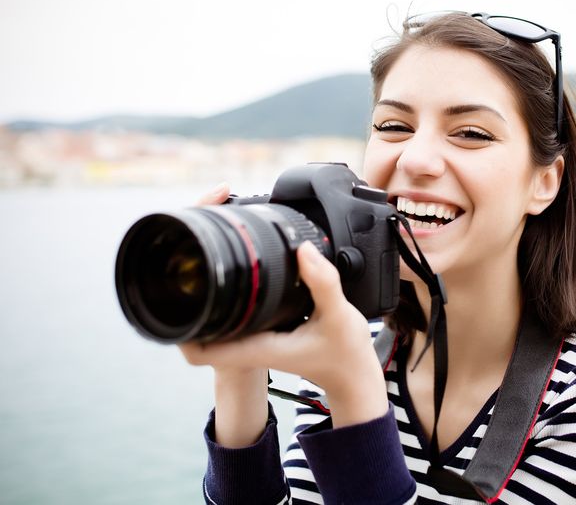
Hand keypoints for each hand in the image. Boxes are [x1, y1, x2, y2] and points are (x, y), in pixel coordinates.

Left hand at [180, 223, 387, 426]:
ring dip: (205, 292)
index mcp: (257, 347)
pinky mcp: (263, 331)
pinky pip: (232, 314)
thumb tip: (303, 249)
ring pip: (213, 319)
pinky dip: (228, 293)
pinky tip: (238, 270)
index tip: (173, 296)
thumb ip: (323, 282)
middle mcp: (249, 345)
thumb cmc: (346, 355)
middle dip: (186, 296)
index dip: (177, 328)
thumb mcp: (339, 316)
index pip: (198, 349)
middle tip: (189, 259)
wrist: (354, 375)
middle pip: (195, 328)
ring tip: (207, 258)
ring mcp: (254, 340)